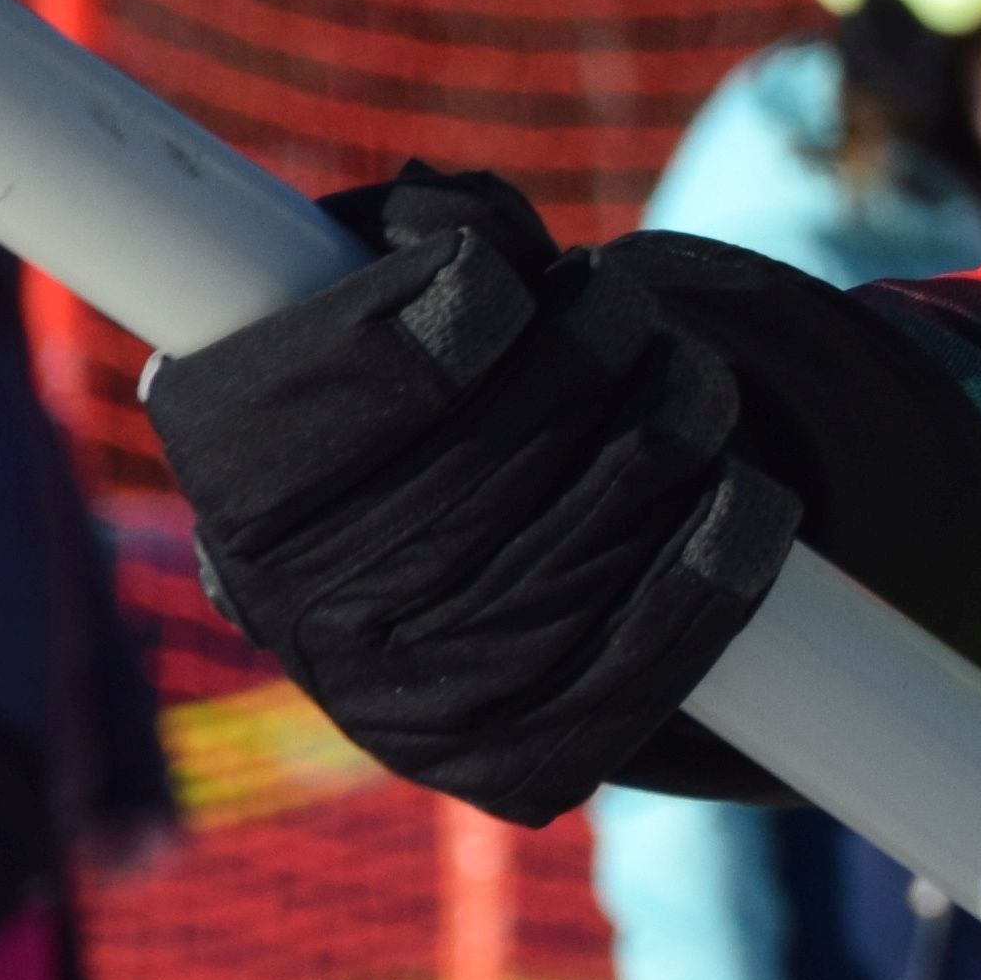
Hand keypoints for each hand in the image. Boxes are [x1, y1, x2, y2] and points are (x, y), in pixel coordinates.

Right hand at [142, 170, 980, 821]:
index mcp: (241, 493)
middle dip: (589, 348)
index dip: (441, 310)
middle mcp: (311, 615)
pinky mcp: (525, 762)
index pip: (336, 387)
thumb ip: (414, 235)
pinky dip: (723, 544)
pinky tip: (739, 483)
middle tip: (616, 303)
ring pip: (591, 531)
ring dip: (670, 420)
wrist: (448, 592)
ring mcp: (419, 704)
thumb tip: (454, 217)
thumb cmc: (418, 404)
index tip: (495, 273)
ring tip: (679, 376)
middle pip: (494, 452)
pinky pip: (658, 643)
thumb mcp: (381, 298)